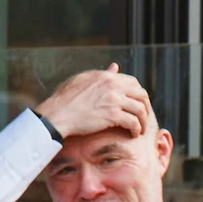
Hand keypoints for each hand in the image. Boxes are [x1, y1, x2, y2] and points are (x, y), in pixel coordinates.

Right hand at [36, 64, 153, 141]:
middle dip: (145, 107)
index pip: (133, 82)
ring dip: (143, 121)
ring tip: (141, 129)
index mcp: (106, 76)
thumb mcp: (82, 80)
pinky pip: (133, 122)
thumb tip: (115, 67)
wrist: (57, 114)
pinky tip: (133, 134)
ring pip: (140, 109)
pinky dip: (136, 129)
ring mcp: (113, 99)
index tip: (136, 104)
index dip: (138, 94)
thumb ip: (101, 74)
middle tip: (143, 117)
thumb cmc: (64, 99)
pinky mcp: (113, 115)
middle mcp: (112, 85)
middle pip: (141, 95)